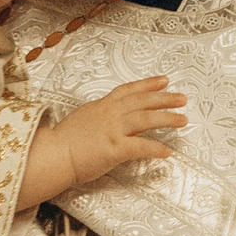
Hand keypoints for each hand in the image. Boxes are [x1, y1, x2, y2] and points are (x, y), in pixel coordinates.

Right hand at [48, 76, 185, 187]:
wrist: (52, 154)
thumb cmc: (63, 142)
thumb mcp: (82, 119)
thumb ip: (98, 117)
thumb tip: (108, 120)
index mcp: (102, 106)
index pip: (129, 90)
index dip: (148, 84)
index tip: (164, 81)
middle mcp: (110, 114)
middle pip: (142, 101)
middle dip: (164, 98)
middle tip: (182, 98)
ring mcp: (113, 130)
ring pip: (146, 118)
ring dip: (167, 118)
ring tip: (183, 119)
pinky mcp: (114, 148)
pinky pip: (140, 146)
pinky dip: (155, 148)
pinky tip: (167, 152)